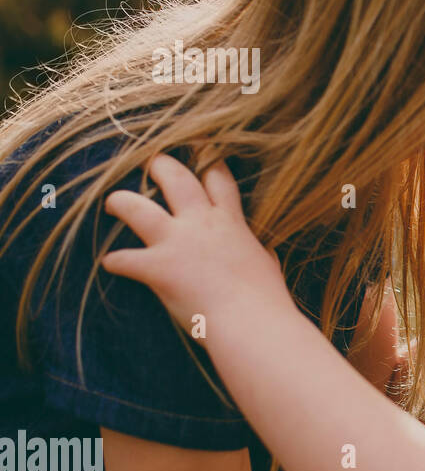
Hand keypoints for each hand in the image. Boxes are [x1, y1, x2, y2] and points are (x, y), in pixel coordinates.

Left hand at [100, 154, 291, 328]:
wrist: (253, 324)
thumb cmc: (267, 300)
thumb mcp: (268, 266)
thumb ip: (260, 253)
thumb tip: (264, 253)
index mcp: (231, 222)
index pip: (218, 178)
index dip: (208, 158)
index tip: (199, 146)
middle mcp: (202, 223)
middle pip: (175, 178)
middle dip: (159, 166)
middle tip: (150, 163)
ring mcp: (177, 243)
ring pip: (136, 207)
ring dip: (120, 202)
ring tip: (113, 202)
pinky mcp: (157, 267)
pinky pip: (124, 259)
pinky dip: (115, 262)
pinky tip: (110, 264)